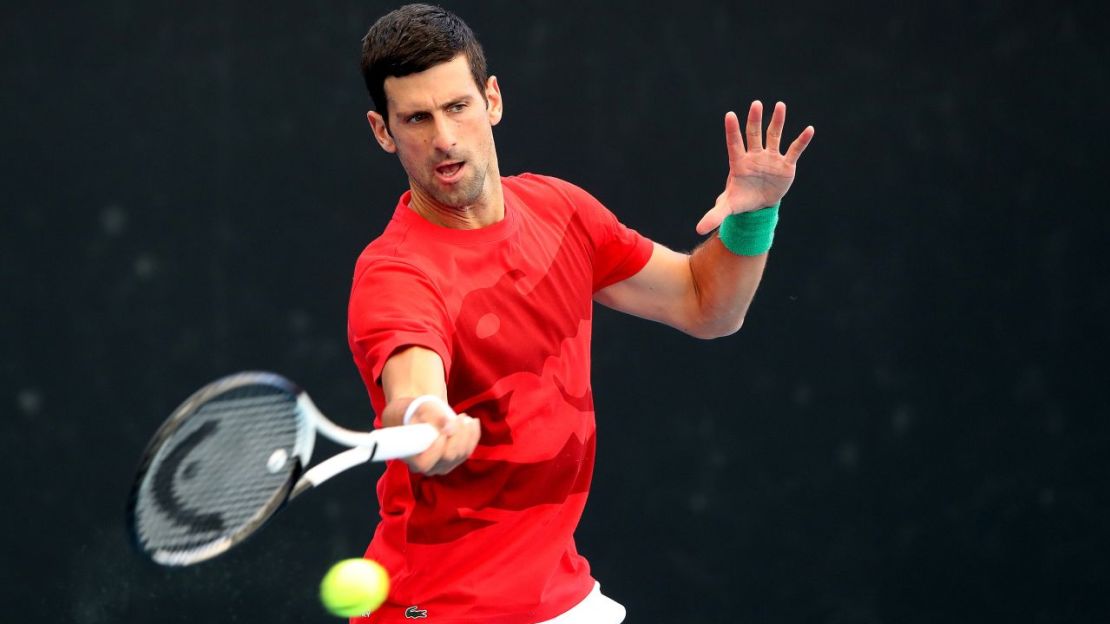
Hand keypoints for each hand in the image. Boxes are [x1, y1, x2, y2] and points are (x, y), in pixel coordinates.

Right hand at [383, 396, 480, 475]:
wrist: (422, 415)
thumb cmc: (417, 412)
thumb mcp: (422, 409)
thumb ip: (433, 416)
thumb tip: (449, 425)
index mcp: (411, 458)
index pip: (424, 463)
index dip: (436, 449)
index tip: (442, 432)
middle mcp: (427, 467)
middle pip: (448, 457)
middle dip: (457, 436)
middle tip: (459, 417)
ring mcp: (443, 466)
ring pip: (461, 454)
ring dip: (467, 434)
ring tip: (464, 416)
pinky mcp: (455, 461)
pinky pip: (468, 451)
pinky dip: (473, 436)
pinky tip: (473, 422)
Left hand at [696, 101, 814, 234]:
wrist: (760, 204)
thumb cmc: (741, 200)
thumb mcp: (728, 207)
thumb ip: (714, 215)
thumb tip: (699, 229)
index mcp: (739, 163)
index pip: (734, 144)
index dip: (732, 131)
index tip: (729, 115)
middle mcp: (754, 156)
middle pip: (754, 134)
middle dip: (755, 120)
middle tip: (755, 104)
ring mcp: (770, 158)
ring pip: (774, 136)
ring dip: (777, 121)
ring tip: (780, 105)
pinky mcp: (785, 165)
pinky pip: (794, 150)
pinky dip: (801, 141)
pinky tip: (809, 130)